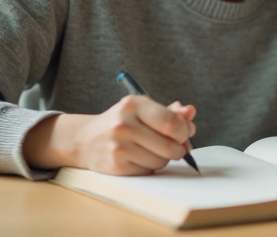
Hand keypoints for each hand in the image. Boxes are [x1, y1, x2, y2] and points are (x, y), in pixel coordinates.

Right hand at [24, 96, 195, 174]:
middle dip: (177, 149)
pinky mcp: (116, 166)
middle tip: (174, 146)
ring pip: (161, 162)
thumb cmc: (122, 123)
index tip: (184, 134)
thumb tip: (190, 112)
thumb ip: (170, 112)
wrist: (86, 140)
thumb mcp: (143, 110)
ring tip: (151, 150)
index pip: (170, 122)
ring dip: (163, 159)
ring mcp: (118, 146)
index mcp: (133, 104)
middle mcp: (123, 124)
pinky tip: (139, 158)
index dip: (184, 132)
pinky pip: (149, 172)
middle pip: (169, 146)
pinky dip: (150, 168)